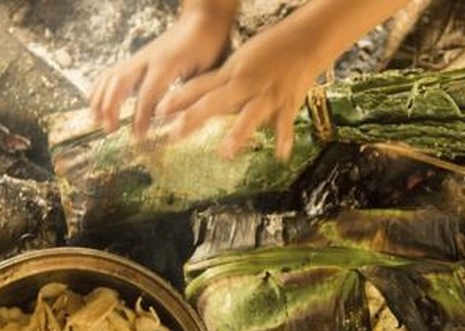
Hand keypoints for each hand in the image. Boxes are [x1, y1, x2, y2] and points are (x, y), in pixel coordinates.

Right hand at [90, 7, 234, 136]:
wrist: (202, 18)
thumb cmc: (208, 46)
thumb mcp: (205, 72)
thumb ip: (190, 95)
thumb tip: (177, 121)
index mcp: (166, 64)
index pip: (147, 95)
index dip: (140, 118)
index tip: (137, 137)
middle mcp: (148, 58)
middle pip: (120, 83)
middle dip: (111, 107)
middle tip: (109, 130)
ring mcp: (140, 56)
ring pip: (112, 76)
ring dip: (100, 98)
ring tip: (95, 120)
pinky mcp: (137, 57)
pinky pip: (113, 71)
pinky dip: (101, 87)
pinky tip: (95, 101)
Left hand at [155, 22, 323, 160]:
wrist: (305, 39)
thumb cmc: (270, 51)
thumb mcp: (240, 63)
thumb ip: (221, 84)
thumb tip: (197, 103)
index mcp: (232, 74)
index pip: (200, 87)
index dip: (179, 98)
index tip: (158, 110)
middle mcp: (245, 84)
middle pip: (216, 102)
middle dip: (194, 118)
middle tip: (175, 134)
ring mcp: (267, 94)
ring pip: (249, 114)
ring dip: (237, 133)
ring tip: (225, 153)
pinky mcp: (288, 102)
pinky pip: (285, 123)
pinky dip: (284, 139)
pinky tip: (280, 156)